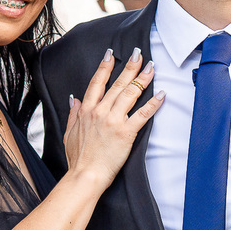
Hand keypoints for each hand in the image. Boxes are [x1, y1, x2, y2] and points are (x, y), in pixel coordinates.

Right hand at [64, 47, 162, 185]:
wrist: (85, 175)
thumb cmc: (79, 159)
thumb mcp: (69, 133)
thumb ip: (72, 114)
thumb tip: (73, 100)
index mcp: (87, 110)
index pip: (97, 83)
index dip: (105, 67)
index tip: (111, 55)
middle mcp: (100, 111)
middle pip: (118, 84)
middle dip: (130, 66)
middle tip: (138, 53)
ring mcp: (114, 121)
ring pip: (131, 93)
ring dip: (143, 78)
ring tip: (152, 67)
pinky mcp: (126, 132)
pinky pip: (143, 114)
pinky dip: (154, 103)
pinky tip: (161, 94)